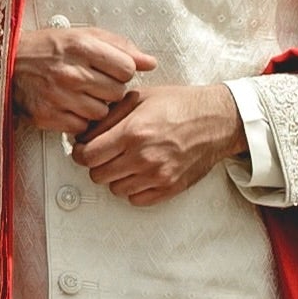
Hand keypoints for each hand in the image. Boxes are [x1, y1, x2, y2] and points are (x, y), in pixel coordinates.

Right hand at [13, 24, 154, 133]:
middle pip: (117, 93)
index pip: (127, 68)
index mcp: (82, 46)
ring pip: (102, 113)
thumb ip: (120, 46)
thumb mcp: (84, 36)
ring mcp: (59, 96)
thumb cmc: (48, 48)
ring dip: (96, 106)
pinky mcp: (48, 116)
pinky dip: (78, 120)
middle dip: (110, 89)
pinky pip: (81, 127)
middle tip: (94, 83)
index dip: (122, 71)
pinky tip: (69, 107)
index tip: (110, 70)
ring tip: (81, 94)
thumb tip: (151, 63)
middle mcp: (71, 72)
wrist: (6, 64)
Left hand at [73, 82, 244, 203]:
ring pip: (115, 189)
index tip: (83, 149)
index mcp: (133, 132)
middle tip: (106, 154)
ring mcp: (158, 174)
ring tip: (127, 161)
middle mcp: (143, 156)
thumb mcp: (140, 98)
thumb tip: (83, 133)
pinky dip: (134, 189)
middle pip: (97, 175)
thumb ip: (109, 117)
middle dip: (97, 164)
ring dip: (116, 177)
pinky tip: (140, 173)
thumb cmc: (180, 105)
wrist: (217, 119)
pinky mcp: (170, 187)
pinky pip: (136, 200)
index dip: (80, 152)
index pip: (87, 156)